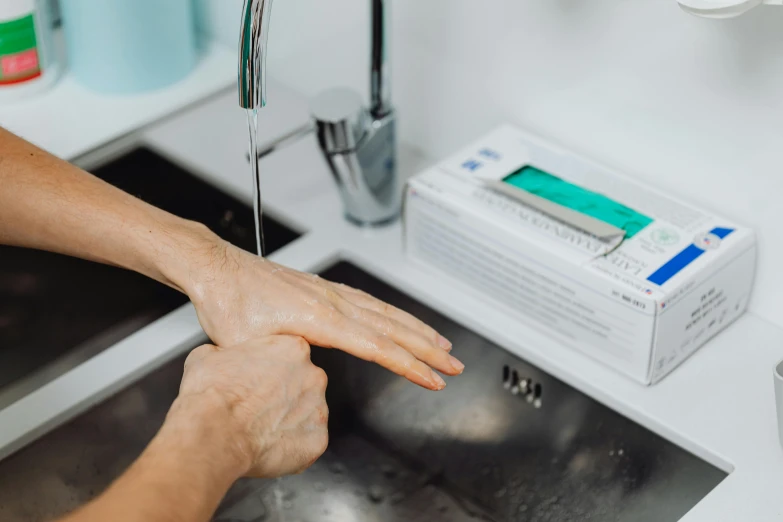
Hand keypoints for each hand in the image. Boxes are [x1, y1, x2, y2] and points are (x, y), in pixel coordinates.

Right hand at [168, 336, 328, 478]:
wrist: (214, 433)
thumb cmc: (211, 395)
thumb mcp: (206, 355)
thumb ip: (225, 351)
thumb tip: (220, 355)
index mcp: (293, 349)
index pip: (291, 356)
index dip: (272, 371)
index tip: (258, 381)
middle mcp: (314, 376)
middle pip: (304, 384)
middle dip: (285, 395)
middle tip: (258, 407)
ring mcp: (319, 409)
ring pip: (307, 414)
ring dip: (289, 420)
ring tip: (261, 429)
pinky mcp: (317, 441)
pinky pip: (308, 443)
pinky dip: (292, 447)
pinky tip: (269, 447)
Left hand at [183, 240, 463, 390]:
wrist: (216, 269)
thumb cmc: (227, 304)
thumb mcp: (249, 348)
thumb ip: (282, 362)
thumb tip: (298, 378)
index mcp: (318, 318)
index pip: (376, 346)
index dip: (409, 364)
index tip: (433, 378)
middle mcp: (331, 302)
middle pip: (391, 327)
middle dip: (427, 349)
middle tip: (453, 365)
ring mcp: (329, 293)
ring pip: (384, 312)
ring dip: (416, 329)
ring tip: (440, 343)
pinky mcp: (322, 290)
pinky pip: (368, 302)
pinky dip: (391, 313)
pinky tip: (398, 320)